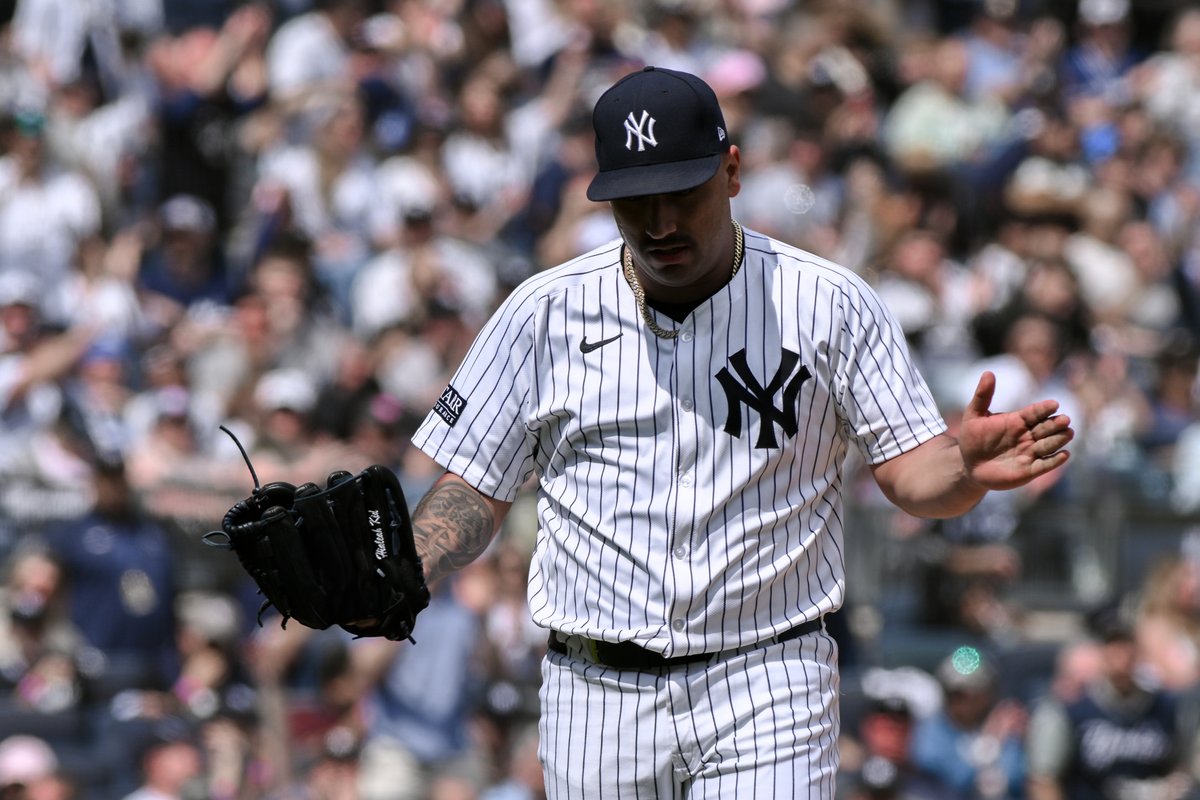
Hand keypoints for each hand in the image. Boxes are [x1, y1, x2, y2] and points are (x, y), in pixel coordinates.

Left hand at [959, 371, 1072, 490]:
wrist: (970, 464)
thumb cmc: (973, 438)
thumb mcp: (974, 416)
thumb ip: (982, 396)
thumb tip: (988, 373)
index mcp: (1018, 420)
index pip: (1035, 412)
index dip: (1044, 409)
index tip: (1054, 404)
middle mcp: (1028, 435)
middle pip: (1046, 428)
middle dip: (1055, 424)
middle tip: (1064, 419)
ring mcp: (1030, 452)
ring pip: (1049, 445)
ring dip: (1059, 439)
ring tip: (1068, 433)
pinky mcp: (1029, 470)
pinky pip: (1045, 465)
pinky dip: (1055, 461)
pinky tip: (1064, 455)